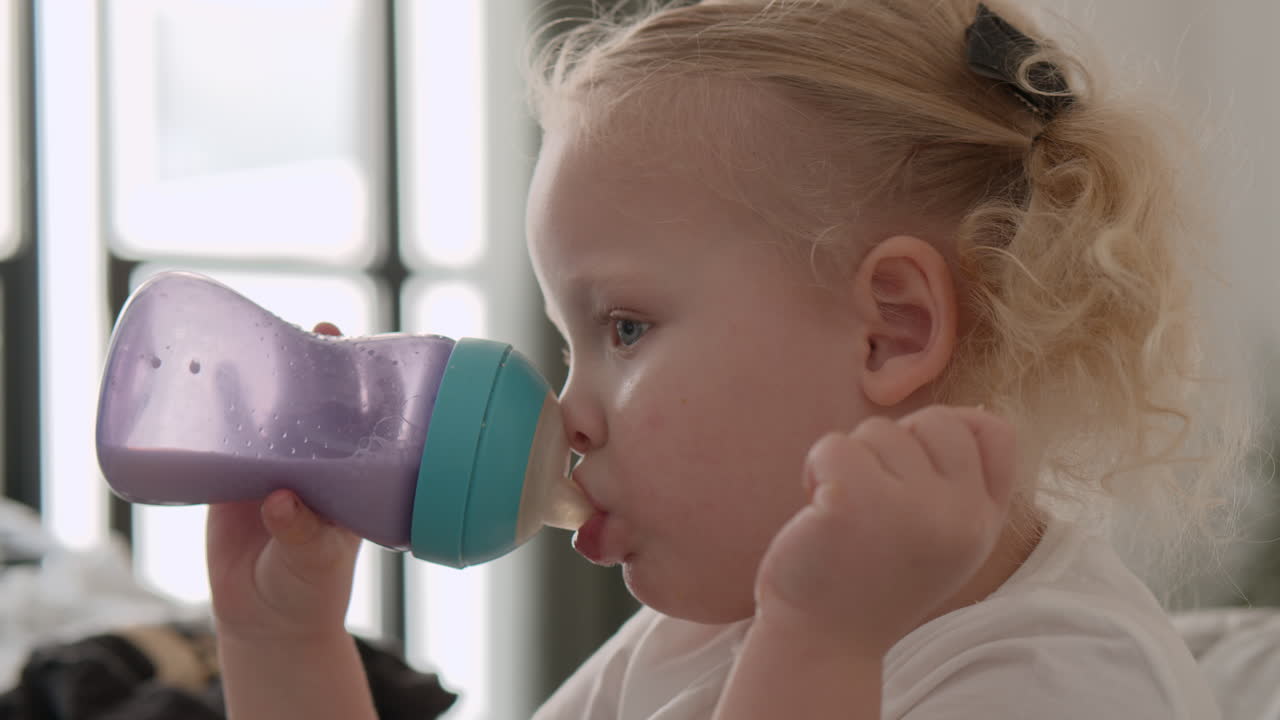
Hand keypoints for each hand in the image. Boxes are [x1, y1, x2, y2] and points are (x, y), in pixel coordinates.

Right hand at [205, 322, 361, 644]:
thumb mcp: (314, 562)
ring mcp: (275, 468)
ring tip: (255, 340)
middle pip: (319, 405)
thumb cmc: (309, 589)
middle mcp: (318, 465)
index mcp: (353, 478)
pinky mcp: (234, 481)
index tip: (369, 354)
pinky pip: (225, 439)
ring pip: (272, 416)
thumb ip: (302, 532)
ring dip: (265, 380)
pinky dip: (216, 412)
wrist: (266, 621)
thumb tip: (281, 500)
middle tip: (317, 329)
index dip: (367, 385)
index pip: (365, 422)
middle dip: (317, 366)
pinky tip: (207, 379)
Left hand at [754, 405, 1016, 656]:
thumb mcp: (943, 538)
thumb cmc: (871, 576)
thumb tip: (973, 409)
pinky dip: (815, 469)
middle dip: (894, 445)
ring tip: (844, 514)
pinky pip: (834, 445)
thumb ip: (963, 485)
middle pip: (936, 420)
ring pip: (878, 431)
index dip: (954, 429)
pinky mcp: (856, 502)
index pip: (996, 432)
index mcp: (983, 522)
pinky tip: (817, 512)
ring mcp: (912, 509)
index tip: (915, 469)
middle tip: (872, 496)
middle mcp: (960, 517)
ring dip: (849, 462)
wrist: (823, 640)